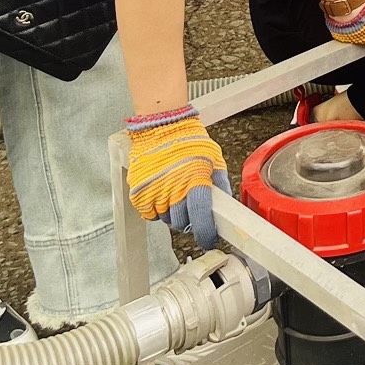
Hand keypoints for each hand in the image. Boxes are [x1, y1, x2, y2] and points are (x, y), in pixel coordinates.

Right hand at [126, 107, 230, 249]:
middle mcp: (173, 186)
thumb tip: (227, 209)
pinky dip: (156, 209)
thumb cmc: (189, 141)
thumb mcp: (214, 159)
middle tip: (190, 206)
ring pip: (165, 219)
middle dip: (188, 219)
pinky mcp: (138, 191)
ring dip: (172, 212)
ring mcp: (153, 190)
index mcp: (194, 178)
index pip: (200, 216)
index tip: (209, 239)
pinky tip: (162, 193)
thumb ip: (220, 185)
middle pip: (181, 222)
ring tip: (175, 192)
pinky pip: (149, 214)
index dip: (206, 233)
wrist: (162, 126)